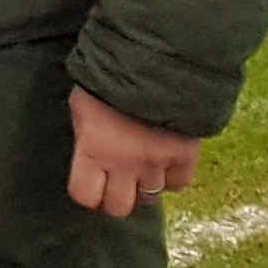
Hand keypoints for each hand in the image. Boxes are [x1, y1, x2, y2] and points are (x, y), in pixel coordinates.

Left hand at [65, 87, 202, 218]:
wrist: (156, 60)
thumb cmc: (109, 79)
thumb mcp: (83, 106)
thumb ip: (86, 136)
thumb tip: (89, 156)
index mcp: (92, 149)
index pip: (85, 196)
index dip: (89, 194)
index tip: (93, 185)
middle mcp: (123, 163)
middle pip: (119, 208)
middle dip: (117, 197)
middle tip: (119, 182)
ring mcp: (156, 161)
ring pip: (150, 198)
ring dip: (145, 186)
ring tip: (142, 168)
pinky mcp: (184, 155)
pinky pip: (179, 184)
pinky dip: (173, 177)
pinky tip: (166, 161)